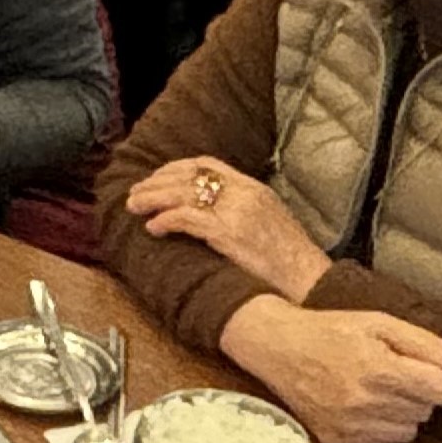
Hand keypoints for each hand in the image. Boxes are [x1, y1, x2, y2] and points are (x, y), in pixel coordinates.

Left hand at [122, 155, 330, 302]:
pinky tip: (153, 228)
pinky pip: (187, 218)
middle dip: (156, 181)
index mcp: (253, 187)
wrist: (308, 279)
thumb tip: (210, 209)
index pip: (207, 163)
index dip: (175, 167)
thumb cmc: (289, 259)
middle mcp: (244, 193)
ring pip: (182, 193)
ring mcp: (236, 212)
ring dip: (153, 199)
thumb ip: (243, 208)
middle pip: (189, 175)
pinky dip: (165, 220)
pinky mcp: (229, 233)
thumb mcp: (269, 221)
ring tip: (134, 207)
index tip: (156, 177)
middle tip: (135, 192)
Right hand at [217, 298, 441, 442]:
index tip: (413, 364)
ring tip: (375, 389)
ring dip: (400, 413)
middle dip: (416, 392)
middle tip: (389, 372)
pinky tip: (360, 405)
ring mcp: (349, 427)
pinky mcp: (338, 442)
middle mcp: (364, 403)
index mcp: (378, 370)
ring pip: (408, 432)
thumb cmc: (332, 330)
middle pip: (426, 411)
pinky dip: (379, 428)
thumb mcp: (380, 323)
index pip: (439, 390)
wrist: (278, 347)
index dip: (432, 374)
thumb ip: (427, 345)